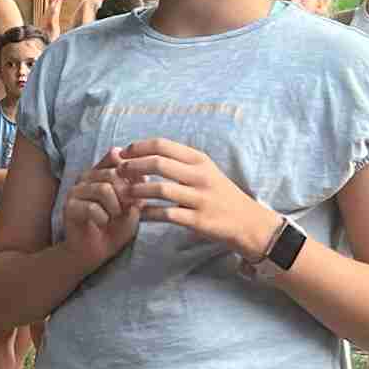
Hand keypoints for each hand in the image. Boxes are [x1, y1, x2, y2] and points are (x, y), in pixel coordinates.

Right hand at [65, 146, 138, 265]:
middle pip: (112, 174)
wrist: (94, 252)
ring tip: (114, 217)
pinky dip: (103, 218)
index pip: (116, 157)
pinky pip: (92, 207)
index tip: (136, 190)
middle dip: (125, 194)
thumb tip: (143, 176)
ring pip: (103, 189)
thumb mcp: (133, 207)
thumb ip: (136, 190)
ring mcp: (75, 191)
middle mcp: (86, 177)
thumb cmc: (115, 228)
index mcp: (101, 172)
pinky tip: (102, 223)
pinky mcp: (69, 207)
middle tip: (126, 209)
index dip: (131, 173)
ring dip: (115, 207)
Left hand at [114, 138, 279, 257]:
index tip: (124, 153)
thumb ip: (180, 161)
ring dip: (137, 190)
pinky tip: (140, 213)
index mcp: (200, 160)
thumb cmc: (220, 194)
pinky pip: (166, 214)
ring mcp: (200, 199)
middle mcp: (200, 176)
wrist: (248, 222)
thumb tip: (145, 152)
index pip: (163, 145)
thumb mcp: (206, 170)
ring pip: (160, 189)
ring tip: (125, 193)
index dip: (138, 147)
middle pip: (158, 164)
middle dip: (133, 166)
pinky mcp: (198, 220)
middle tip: (119, 171)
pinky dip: (149, 213)